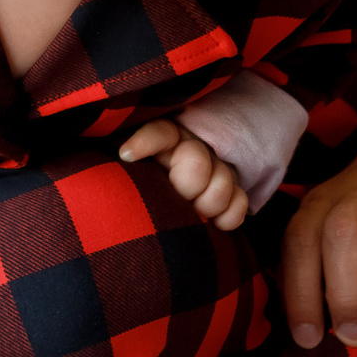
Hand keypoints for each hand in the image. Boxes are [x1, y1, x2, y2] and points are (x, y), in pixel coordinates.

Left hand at [119, 119, 250, 231]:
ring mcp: (213, 169)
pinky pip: (238, 202)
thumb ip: (120, 172)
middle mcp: (189, 149)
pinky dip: (227, 217)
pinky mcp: (231, 191)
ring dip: (206, 206)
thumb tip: (118, 162)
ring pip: (222, 183)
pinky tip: (213, 224)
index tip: (125, 155)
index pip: (158, 132)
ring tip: (191, 215)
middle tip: (174, 200)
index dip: (145, 141)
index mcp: (162, 140)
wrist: (158, 217)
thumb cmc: (133, 191)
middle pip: (196, 163)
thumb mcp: (125, 175)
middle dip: (186, 187)